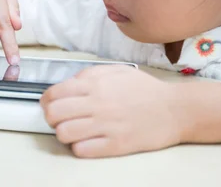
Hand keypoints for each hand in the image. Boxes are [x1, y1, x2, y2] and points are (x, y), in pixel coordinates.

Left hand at [40, 65, 183, 157]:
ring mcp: (106, 126)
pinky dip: (79, 147)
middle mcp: (98, 104)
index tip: (50, 104)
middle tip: (60, 119)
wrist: (174, 110)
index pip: (54, 93)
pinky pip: (82, 150)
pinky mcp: (115, 145)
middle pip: (54, 114)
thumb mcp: (117, 71)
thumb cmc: (146, 90)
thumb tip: (69, 84)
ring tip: (74, 131)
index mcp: (96, 84)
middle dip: (51, 117)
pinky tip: (87, 141)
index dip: (46, 101)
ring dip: (64, 133)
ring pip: (64, 133)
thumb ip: (90, 74)